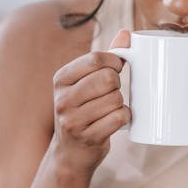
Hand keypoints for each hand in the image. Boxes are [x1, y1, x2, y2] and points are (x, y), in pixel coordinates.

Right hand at [50, 29, 130, 175]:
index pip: (95, 59)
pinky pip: (119, 118)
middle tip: (110, 94)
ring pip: (116, 99)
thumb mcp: (85, 83)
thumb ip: (105, 58)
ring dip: (120, 104)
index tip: (116, 69)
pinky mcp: (88, 137)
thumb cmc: (83, 111)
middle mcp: (63, 99)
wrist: (70, 154)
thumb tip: (126, 33)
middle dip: (117, 86)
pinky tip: (115, 121)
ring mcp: (73, 120)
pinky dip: (124, 118)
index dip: (114, 62)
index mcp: (61, 79)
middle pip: (108, 79)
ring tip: (109, 110)